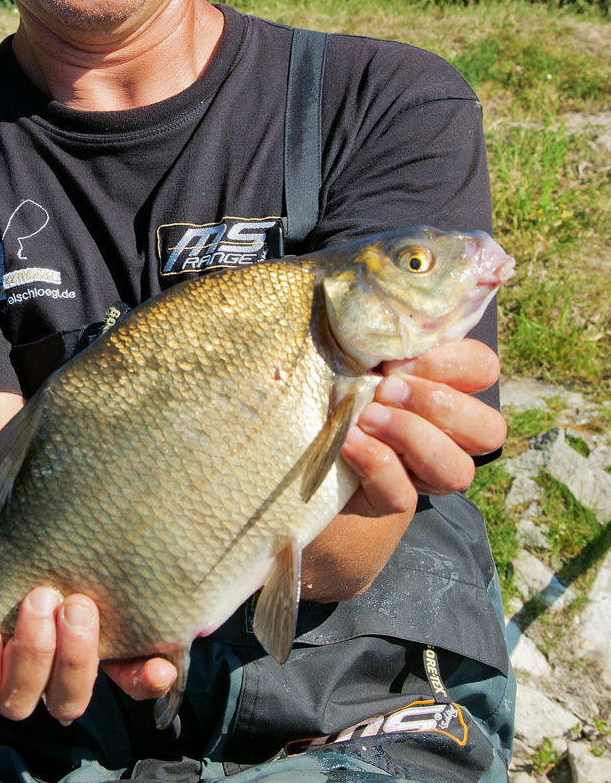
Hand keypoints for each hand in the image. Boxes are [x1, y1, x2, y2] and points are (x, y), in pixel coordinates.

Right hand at [0, 533, 175, 727]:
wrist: (35, 503)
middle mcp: (21, 675)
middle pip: (20, 703)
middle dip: (30, 657)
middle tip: (40, 598)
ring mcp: (68, 667)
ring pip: (68, 701)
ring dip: (75, 662)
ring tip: (79, 606)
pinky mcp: (115, 651)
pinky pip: (130, 683)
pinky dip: (144, 679)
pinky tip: (158, 662)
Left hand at [303, 338, 505, 599]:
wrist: (294, 439)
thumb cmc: (327, 375)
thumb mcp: (348, 340)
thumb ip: (371, 316)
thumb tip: (376, 281)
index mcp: (445, 385)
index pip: (484, 369)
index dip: (454, 362)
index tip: (402, 357)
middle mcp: (447, 434)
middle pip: (488, 429)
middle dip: (439, 403)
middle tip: (388, 387)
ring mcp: (422, 474)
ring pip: (457, 471)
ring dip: (413, 436)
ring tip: (368, 416)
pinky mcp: (388, 501)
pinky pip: (402, 496)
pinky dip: (376, 463)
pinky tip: (347, 441)